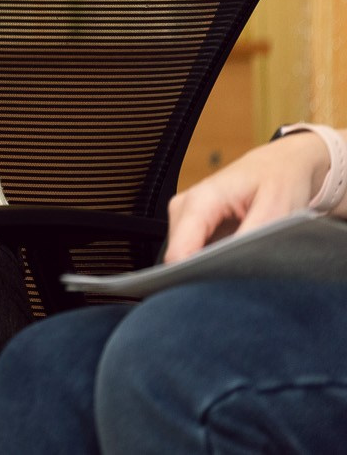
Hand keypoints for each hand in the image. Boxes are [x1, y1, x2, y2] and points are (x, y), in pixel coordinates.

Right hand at [164, 130, 332, 262]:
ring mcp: (185, 217)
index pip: (178, 253)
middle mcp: (184, 207)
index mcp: (200, 200)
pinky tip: (236, 258)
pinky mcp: (193, 225)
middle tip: (242, 278)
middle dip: (206, 273)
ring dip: (210, 268)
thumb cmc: (280, 180)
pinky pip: (194, 253)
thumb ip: (249, 240)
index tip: (219, 292)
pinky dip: (212, 262)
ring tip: (243, 265)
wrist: (281, 165)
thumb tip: (228, 267)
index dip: (195, 277)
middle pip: (179, 258)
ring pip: (185, 258)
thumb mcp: (276, 210)